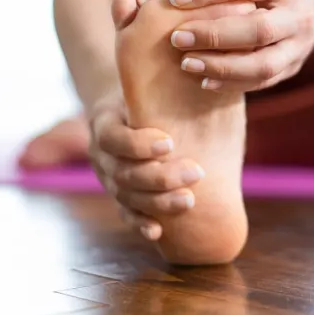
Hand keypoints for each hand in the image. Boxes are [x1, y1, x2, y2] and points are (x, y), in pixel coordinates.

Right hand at [87, 92, 204, 239]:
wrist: (120, 109)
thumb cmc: (143, 94)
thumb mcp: (144, 84)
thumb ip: (167, 88)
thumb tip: (212, 81)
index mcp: (104, 122)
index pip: (114, 137)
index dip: (138, 144)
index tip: (169, 143)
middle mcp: (101, 154)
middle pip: (124, 173)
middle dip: (160, 177)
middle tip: (196, 173)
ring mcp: (107, 178)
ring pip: (126, 197)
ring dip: (158, 203)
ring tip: (189, 201)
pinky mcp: (118, 195)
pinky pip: (125, 214)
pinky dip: (140, 224)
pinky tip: (158, 233)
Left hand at [167, 0, 313, 91]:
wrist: (311, 3)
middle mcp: (299, 16)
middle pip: (259, 29)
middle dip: (214, 35)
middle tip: (177, 38)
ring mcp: (299, 46)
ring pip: (264, 64)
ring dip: (222, 66)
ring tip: (187, 63)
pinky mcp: (292, 68)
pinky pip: (262, 82)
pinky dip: (231, 83)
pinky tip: (204, 80)